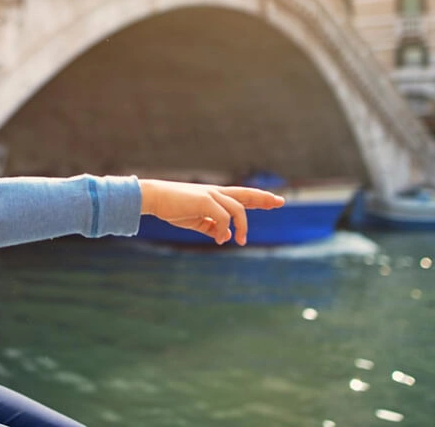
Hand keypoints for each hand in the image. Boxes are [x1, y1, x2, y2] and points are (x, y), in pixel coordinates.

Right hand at [139, 180, 284, 245]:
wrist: (154, 198)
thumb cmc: (172, 208)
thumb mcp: (195, 220)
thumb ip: (211, 227)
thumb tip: (226, 237)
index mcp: (214, 195)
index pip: (241, 195)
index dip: (258, 198)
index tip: (273, 201)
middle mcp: (216, 192)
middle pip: (246, 194)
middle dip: (264, 198)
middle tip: (280, 202)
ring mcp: (211, 195)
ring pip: (237, 210)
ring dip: (242, 226)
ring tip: (241, 241)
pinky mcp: (205, 200)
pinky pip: (223, 218)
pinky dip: (223, 230)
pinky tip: (220, 239)